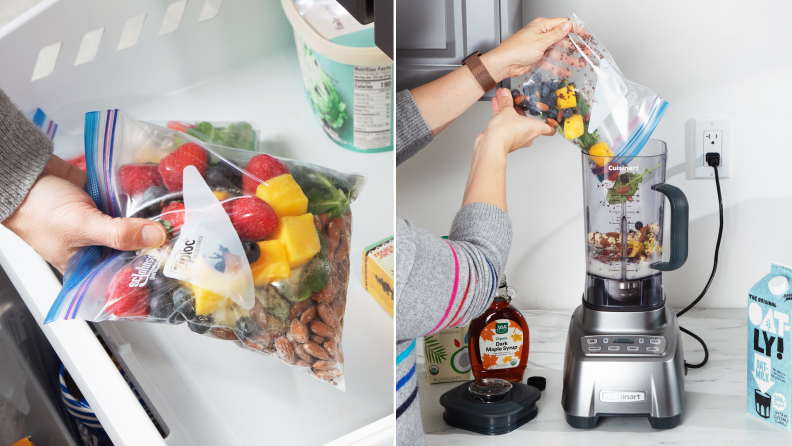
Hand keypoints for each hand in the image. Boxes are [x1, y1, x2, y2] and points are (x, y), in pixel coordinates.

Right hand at [2, 155, 166, 271]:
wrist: (25, 172)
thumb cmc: (38, 208)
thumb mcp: (82, 226)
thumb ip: (119, 234)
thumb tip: (155, 237)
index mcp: (86, 266)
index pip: (123, 276)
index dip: (147, 271)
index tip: (174, 265)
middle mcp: (97, 248)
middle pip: (134, 250)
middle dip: (155, 244)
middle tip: (184, 240)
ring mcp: (103, 225)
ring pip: (136, 227)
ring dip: (152, 222)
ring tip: (179, 220)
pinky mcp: (107, 204)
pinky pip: (130, 207)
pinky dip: (142, 204)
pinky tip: (161, 201)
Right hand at [474, 88, 555, 154]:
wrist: (491, 145)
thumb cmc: (505, 133)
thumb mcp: (507, 110)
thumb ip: (507, 101)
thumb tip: (506, 94)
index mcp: (535, 129)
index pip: (549, 129)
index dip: (551, 123)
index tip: (552, 118)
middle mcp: (527, 136)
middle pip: (527, 120)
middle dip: (519, 109)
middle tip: (516, 100)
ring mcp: (516, 139)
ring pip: (514, 121)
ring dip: (508, 111)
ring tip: (502, 99)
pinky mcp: (505, 139)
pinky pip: (505, 125)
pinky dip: (501, 116)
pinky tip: (496, 105)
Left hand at [481, 17, 587, 81]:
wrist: (504, 64)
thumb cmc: (517, 49)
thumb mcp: (541, 41)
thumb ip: (556, 35)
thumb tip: (567, 26)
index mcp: (542, 26)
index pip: (563, 24)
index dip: (576, 30)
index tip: (586, 36)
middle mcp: (541, 35)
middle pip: (562, 40)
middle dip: (574, 47)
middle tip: (586, 53)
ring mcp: (539, 46)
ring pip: (557, 52)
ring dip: (568, 59)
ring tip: (580, 64)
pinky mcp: (536, 58)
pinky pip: (550, 62)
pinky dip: (558, 67)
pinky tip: (566, 72)